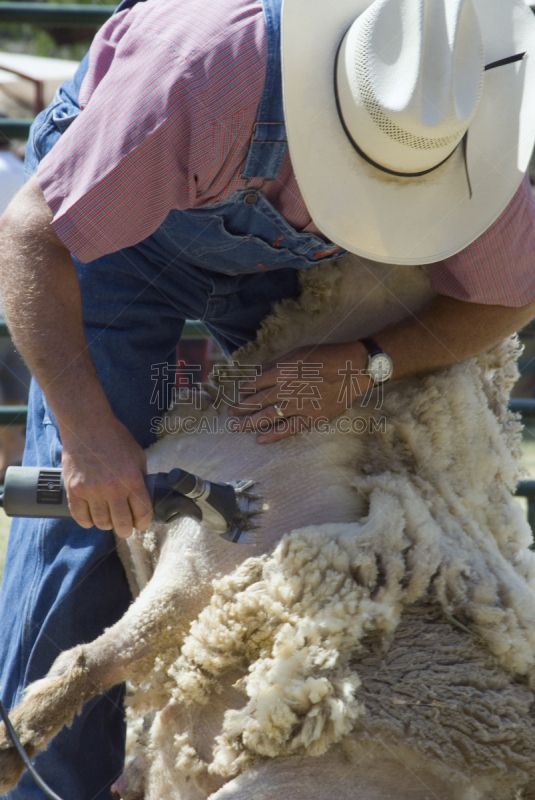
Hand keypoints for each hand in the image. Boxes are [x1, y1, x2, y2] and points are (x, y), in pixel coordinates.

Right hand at [61, 414, 152, 537]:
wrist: (87, 425)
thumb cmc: (114, 438)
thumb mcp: (138, 456)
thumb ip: (141, 478)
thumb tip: (143, 497)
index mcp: (132, 480)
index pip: (142, 514)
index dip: (143, 522)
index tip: (141, 523)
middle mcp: (113, 488)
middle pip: (122, 525)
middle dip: (126, 529)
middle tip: (125, 526)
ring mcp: (91, 491)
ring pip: (102, 523)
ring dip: (107, 524)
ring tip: (108, 517)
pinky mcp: (74, 490)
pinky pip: (81, 517)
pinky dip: (88, 521)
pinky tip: (92, 516)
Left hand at [227, 342, 370, 443]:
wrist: (353, 369)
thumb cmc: (326, 357)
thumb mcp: (298, 353)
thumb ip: (276, 364)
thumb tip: (257, 372)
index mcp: (282, 371)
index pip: (255, 383)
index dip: (245, 390)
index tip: (239, 395)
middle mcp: (287, 389)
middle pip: (257, 401)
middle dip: (241, 408)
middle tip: (230, 415)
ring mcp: (298, 404)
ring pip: (267, 416)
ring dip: (249, 423)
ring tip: (237, 427)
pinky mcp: (311, 417)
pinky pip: (288, 428)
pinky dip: (273, 434)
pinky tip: (260, 439)